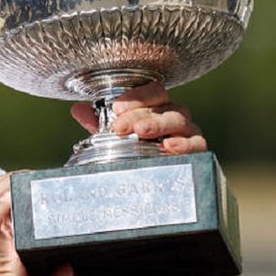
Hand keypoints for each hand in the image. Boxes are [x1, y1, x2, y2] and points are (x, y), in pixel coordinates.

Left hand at [70, 81, 206, 154]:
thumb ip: (99, 122)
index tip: (116, 108)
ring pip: (178, 120)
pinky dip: (184, 144)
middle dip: (139, 114)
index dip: (135, 97)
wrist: (162, 185)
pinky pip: (197, 144)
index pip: (152, 91)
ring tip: (142, 131)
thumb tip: (77, 109)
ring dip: (158, 125)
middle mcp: (174, 114)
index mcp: (156, 106)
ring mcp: (188, 131)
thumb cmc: (138, 151)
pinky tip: (170, 146)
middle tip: (121, 127)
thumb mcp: (116, 136)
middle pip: (162, 106)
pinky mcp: (198, 150)